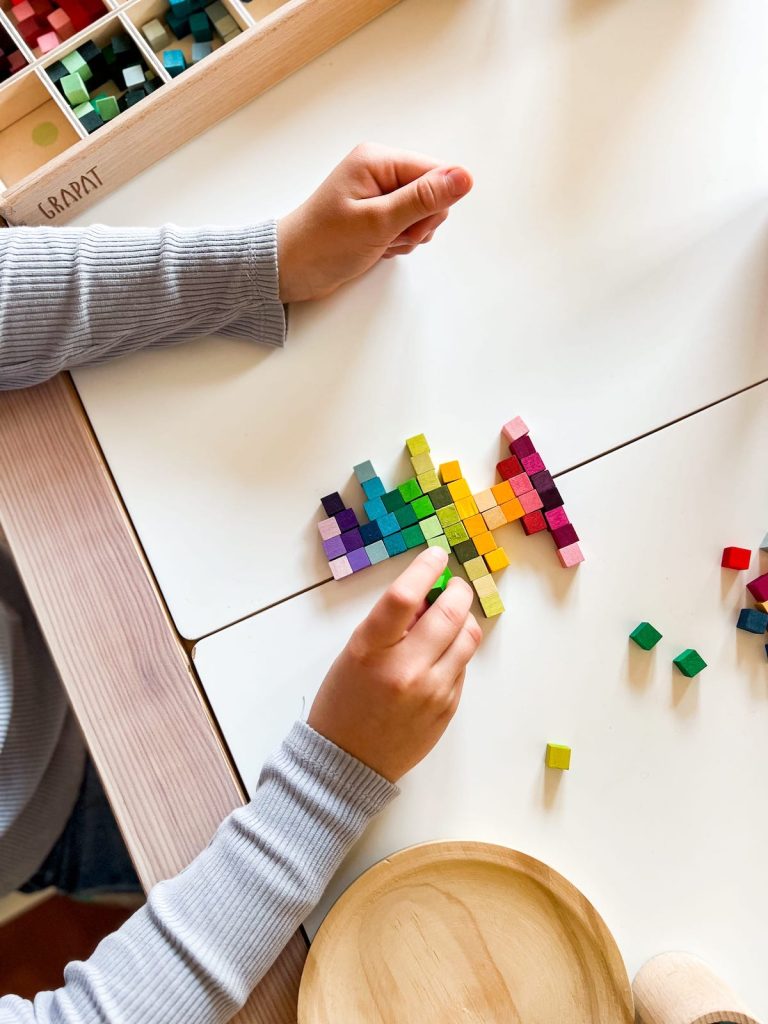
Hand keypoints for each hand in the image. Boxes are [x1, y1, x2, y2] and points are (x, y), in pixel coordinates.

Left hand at [277, 143, 472, 302]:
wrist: (290, 271)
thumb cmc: (323, 244)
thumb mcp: (378, 222)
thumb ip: (424, 199)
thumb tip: (465, 177)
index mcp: (377, 160)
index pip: (435, 173)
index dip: (431, 206)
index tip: (406, 226)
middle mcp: (379, 171)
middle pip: (431, 195)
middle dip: (417, 225)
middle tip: (389, 236)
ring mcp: (378, 194)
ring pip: (422, 216)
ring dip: (407, 238)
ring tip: (378, 244)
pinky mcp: (376, 215)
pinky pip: (407, 228)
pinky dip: (397, 243)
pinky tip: (376, 248)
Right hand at [308, 547, 481, 781]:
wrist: (347, 763)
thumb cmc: (344, 702)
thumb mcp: (355, 653)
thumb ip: (391, 625)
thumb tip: (426, 597)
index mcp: (372, 650)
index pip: (404, 596)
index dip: (425, 568)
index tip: (435, 555)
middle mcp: (406, 669)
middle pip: (449, 612)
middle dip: (456, 590)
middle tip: (453, 585)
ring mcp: (432, 690)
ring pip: (467, 637)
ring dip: (463, 619)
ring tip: (450, 618)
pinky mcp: (448, 707)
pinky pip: (463, 665)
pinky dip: (456, 651)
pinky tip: (439, 655)